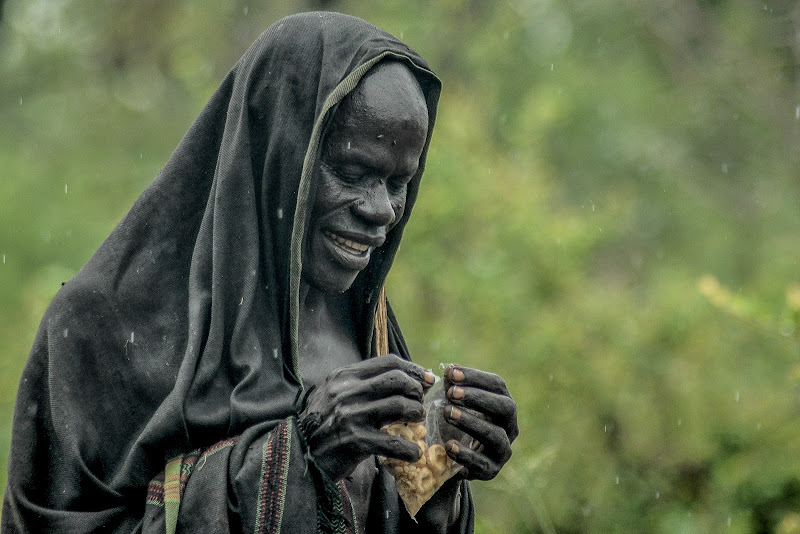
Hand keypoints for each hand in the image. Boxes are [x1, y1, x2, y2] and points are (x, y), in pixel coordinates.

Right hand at [299, 354, 434, 480]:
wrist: (300, 454)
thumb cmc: (323, 424)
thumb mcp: (335, 394)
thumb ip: (361, 383)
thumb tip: (402, 377)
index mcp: (343, 376)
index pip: (387, 362)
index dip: (412, 369)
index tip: (426, 378)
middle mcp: (346, 391)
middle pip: (396, 379)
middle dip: (416, 390)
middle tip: (421, 402)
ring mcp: (351, 415)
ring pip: (399, 405)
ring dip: (415, 413)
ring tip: (417, 422)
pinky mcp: (355, 440)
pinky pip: (393, 442)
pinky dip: (409, 449)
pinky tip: (414, 453)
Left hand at [441, 364, 517, 480]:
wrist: (448, 459)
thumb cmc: (454, 422)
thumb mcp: (452, 402)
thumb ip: (451, 386)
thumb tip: (449, 370)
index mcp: (503, 403)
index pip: (497, 385)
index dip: (475, 377)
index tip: (450, 373)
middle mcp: (510, 425)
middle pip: (504, 407)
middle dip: (477, 398)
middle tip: (451, 394)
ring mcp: (503, 449)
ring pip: (495, 435)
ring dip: (471, 422)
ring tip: (447, 414)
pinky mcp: (492, 470)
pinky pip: (482, 464)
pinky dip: (465, 454)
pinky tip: (448, 445)